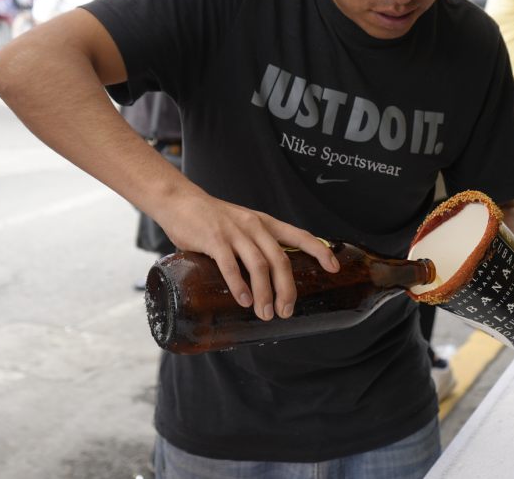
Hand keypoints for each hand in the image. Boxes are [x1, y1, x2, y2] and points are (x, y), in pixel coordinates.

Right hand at [155, 188, 339, 321]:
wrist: (179, 200)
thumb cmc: (212, 219)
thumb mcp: (242, 225)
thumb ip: (255, 246)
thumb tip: (267, 280)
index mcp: (265, 224)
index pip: (300, 236)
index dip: (319, 251)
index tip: (334, 269)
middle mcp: (255, 227)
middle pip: (281, 260)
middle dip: (287, 289)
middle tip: (286, 312)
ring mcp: (234, 233)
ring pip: (259, 266)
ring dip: (264, 293)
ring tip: (266, 314)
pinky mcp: (213, 239)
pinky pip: (230, 265)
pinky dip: (238, 284)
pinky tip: (243, 300)